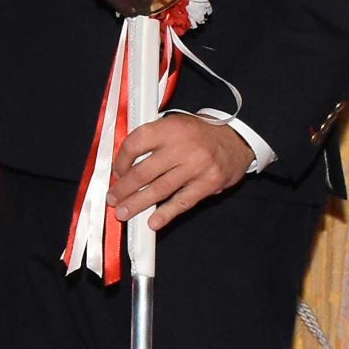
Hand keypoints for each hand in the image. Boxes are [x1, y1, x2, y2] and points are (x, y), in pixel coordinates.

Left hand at [110, 115, 251, 228]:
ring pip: (159, 189)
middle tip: (113, 199)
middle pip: (143, 172)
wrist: (236, 139)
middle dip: (123, 189)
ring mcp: (197, 166)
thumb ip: (150, 142)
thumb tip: (122, 167)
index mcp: (169, 128)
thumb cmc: (197, 135)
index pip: (135, 144)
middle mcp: (182, 146)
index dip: (120, 162)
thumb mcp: (173, 126)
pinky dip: (166, 214)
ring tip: (123, 213)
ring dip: (137, 204)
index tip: (115, 173)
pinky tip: (153, 223)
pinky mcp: (209, 183)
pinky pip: (182, 202)